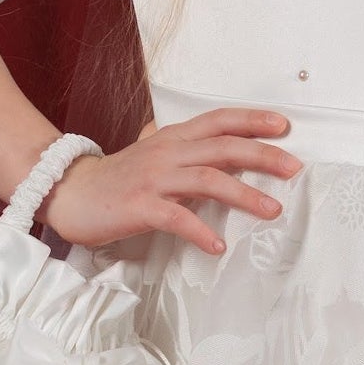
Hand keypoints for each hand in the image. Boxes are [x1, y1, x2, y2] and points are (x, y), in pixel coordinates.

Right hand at [40, 108, 301, 255]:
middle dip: (262, 155)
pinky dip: (200, 230)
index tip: (284, 126)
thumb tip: (225, 149)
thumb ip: (188, 150)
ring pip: (208, 179)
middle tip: (293, 167)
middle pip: (223, 147)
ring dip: (243, 194)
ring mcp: (154, 178)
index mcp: (174, 138)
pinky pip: (176, 217)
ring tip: (272, 209)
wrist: (70, 193)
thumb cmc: (118, 177)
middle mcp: (168, 152)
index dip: (252, 120)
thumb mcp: (156, 154)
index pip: (219, 120)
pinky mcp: (140, 206)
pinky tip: (218, 244)